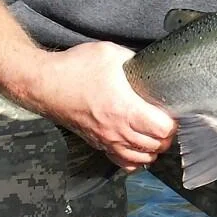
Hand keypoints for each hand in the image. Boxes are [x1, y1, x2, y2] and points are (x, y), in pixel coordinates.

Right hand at [5, 41, 176, 171]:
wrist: (44, 84)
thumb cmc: (75, 68)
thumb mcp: (110, 54)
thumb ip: (134, 61)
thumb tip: (149, 64)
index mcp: (125, 109)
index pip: (163, 130)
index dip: (173, 123)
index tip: (172, 112)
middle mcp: (117, 130)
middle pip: (155, 147)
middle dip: (166, 137)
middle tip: (166, 122)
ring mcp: (106, 140)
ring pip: (141, 159)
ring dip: (152, 150)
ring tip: (155, 135)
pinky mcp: (96, 143)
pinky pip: (122, 163)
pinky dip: (135, 160)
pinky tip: (138, 148)